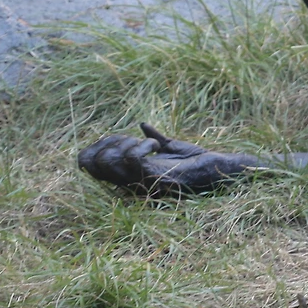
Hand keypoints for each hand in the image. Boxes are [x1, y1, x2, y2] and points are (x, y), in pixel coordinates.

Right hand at [77, 123, 239, 194]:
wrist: (219, 172)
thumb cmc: (197, 161)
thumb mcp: (172, 147)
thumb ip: (155, 138)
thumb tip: (142, 123)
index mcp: (128, 176)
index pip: (88, 166)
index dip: (96, 146)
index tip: (119, 137)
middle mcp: (128, 184)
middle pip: (91, 163)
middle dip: (108, 142)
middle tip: (133, 139)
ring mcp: (139, 184)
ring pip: (108, 161)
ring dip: (124, 144)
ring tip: (147, 143)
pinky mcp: (154, 178)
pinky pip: (131, 160)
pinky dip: (140, 146)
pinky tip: (155, 145)